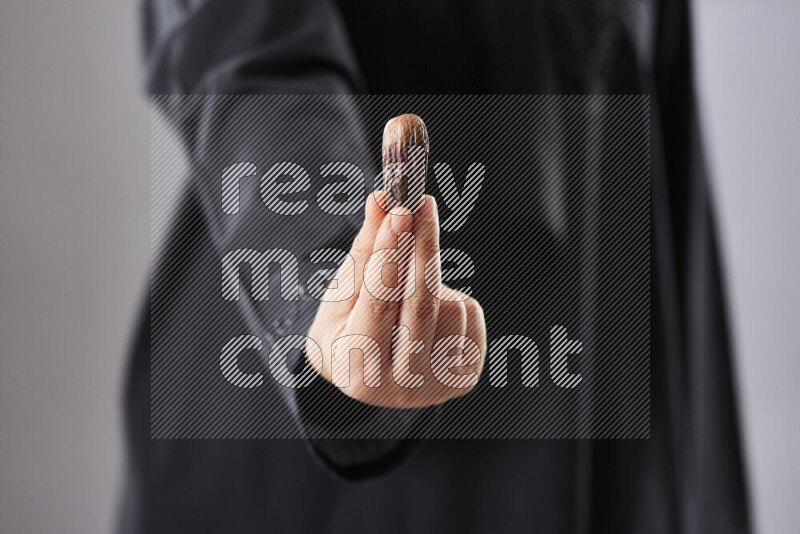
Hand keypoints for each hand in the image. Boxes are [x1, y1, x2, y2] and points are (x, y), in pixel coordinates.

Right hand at [305, 192, 486, 407]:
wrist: (371, 377)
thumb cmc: (348, 330)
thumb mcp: (342, 295)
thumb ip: (365, 250)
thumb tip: (382, 201)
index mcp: (358, 371)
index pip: (377, 303)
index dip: (389, 255)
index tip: (399, 212)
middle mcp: (400, 387)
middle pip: (420, 304)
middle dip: (421, 246)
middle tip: (421, 204)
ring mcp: (438, 385)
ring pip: (448, 305)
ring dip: (431, 280)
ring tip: (408, 291)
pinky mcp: (465, 375)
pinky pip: (469, 314)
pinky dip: (450, 297)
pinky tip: (430, 312)